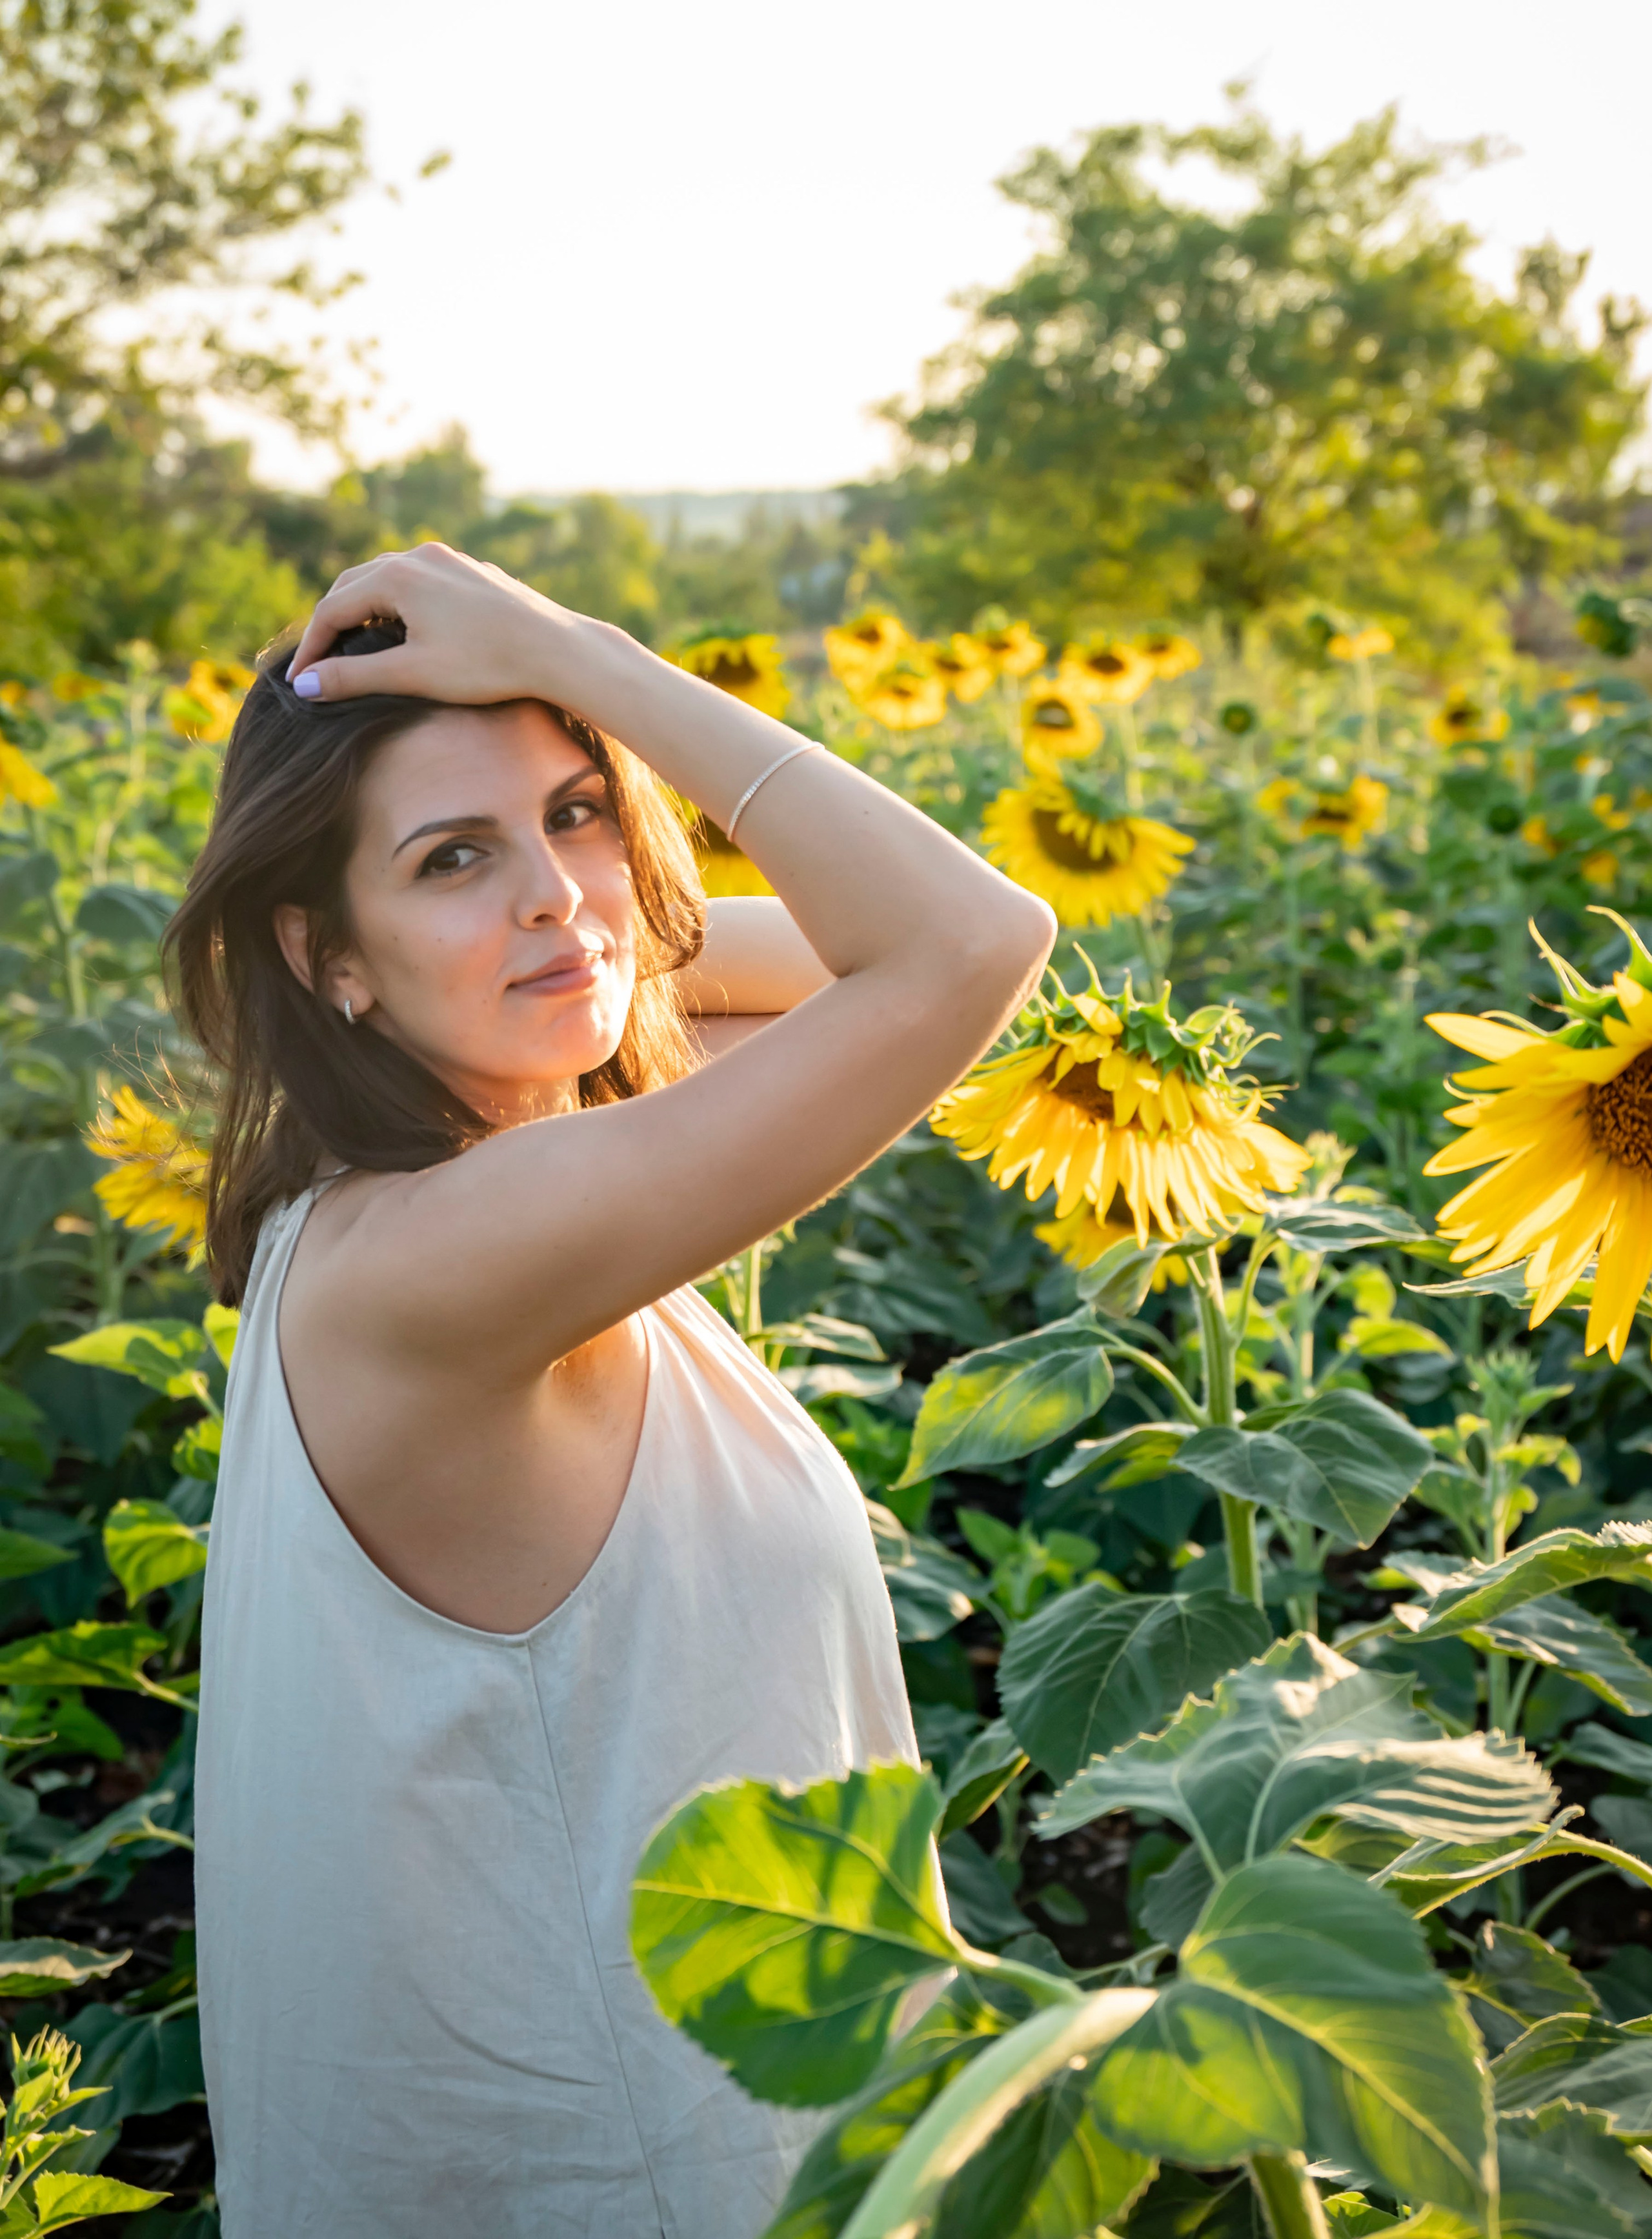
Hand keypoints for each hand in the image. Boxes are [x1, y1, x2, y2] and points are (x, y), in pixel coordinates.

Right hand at [285, 543, 607, 706]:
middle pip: (356, 585)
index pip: (333, 609)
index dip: (312, 648)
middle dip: (333, 622)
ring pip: (390, 580)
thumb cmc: (486, 665)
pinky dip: (400, 604)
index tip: (299, 682)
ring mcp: (450, 560)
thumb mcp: (412, 674)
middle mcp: (419, 555)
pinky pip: (423, 582)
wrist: (558, 650)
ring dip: (366, 609)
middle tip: (320, 660)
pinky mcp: (474, 573)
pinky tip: (407, 630)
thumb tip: (304, 685)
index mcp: (396, 576)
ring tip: (355, 644)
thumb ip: (353, 677)